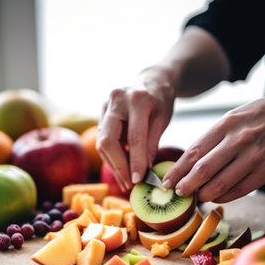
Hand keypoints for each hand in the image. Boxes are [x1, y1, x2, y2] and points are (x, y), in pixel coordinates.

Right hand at [97, 66, 175, 192]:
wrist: (151, 79)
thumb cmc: (161, 100)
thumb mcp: (163, 119)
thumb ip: (152, 144)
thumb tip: (144, 172)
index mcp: (138, 99)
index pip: (134, 137)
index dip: (135, 161)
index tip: (138, 180)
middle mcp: (116, 100)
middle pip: (109, 140)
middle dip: (118, 166)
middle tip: (128, 184)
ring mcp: (105, 105)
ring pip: (102, 142)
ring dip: (113, 164)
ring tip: (126, 180)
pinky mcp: (101, 112)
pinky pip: (102, 139)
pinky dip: (112, 156)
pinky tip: (121, 168)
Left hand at [163, 92, 264, 202]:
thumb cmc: (259, 116)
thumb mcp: (233, 118)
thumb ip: (213, 139)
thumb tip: (189, 164)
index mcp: (226, 125)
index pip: (193, 152)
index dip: (177, 171)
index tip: (167, 182)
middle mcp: (238, 141)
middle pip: (203, 171)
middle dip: (186, 186)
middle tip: (178, 193)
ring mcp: (253, 157)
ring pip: (220, 185)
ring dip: (204, 195)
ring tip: (196, 196)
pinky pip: (239, 191)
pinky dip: (224, 197)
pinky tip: (216, 197)